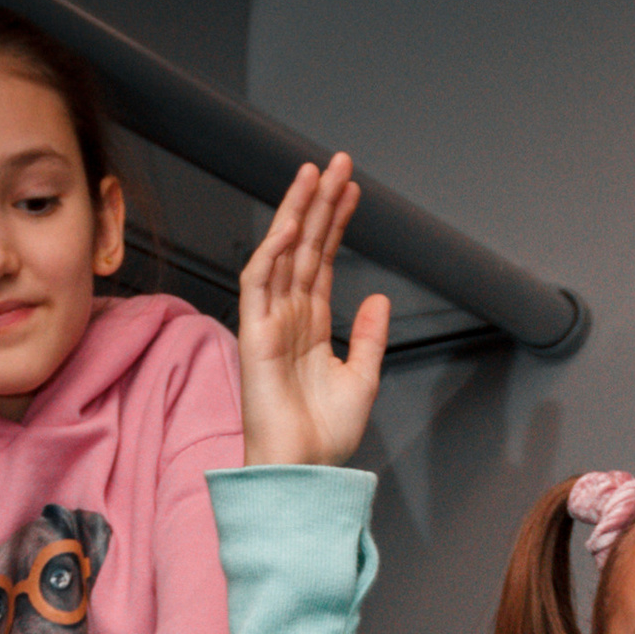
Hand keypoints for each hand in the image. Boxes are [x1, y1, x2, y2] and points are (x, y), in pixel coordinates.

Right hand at [237, 153, 390, 468]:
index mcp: (312, 325)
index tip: (353, 190)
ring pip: (281, 253)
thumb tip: (380, 297)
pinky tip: (289, 223)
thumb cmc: (325, 437)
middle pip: (304, 246)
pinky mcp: (254, 335)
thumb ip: (370, 337)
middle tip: (338, 162)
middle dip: (320, 203)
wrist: (305, 472)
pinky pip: (258, 283)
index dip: (336, 224)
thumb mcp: (362, 380)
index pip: (323, 260)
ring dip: (295, 212)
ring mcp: (269, 322)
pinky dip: (272, 251)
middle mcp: (289, 316)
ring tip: (314, 174)